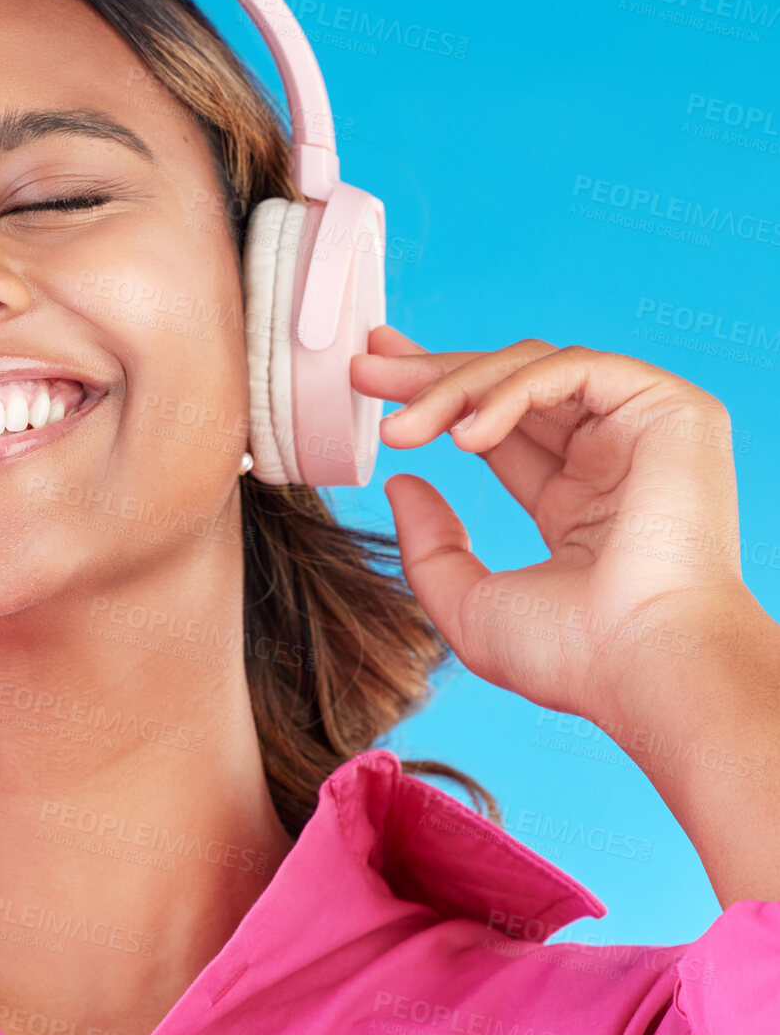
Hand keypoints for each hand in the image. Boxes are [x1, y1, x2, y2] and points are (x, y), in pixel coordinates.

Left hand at [349, 325, 754, 725]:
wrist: (643, 665)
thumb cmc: (569, 654)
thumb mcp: (467, 601)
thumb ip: (429, 546)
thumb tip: (400, 482)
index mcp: (574, 501)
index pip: (496, 425)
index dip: (435, 396)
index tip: (373, 381)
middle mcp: (609, 457)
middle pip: (508, 386)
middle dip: (430, 372)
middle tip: (364, 371)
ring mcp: (641, 429)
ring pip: (531, 369)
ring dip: (453, 389)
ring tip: (400, 431)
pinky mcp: (670, 409)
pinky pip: (572, 369)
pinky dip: (509, 392)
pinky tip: (465, 435)